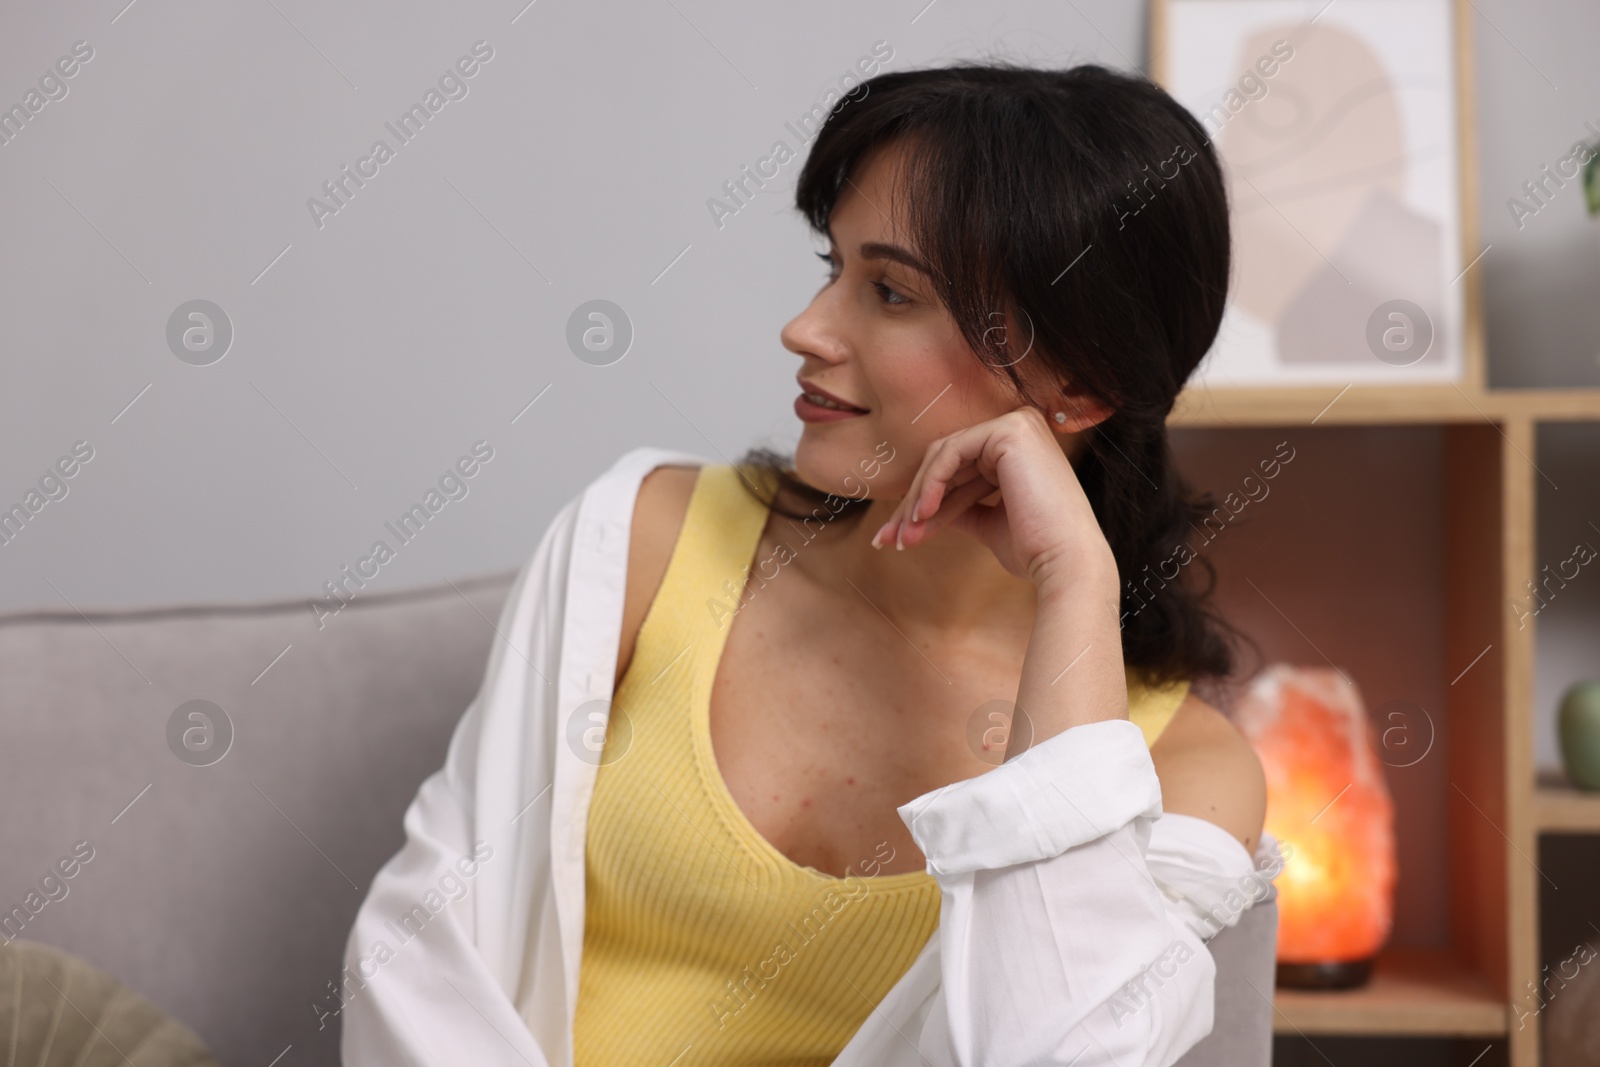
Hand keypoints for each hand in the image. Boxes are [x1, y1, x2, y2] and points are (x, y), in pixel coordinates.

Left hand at [871, 407, 1116, 594]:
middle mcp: (1020, 428)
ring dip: (917, 498)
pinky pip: (952, 452)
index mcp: (1019, 448)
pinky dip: (931, 483)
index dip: (925, 503)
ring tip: (902, 536)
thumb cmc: (1034, 550)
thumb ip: (960, 508)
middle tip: (887, 539)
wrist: (1065, 564)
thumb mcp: (988, 523)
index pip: (958, 469)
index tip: (895, 537)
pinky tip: (922, 514)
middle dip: (913, 503)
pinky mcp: (1009, 430)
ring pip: (943, 456)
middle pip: (946, 461)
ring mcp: (1017, 424)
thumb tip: (922, 510)